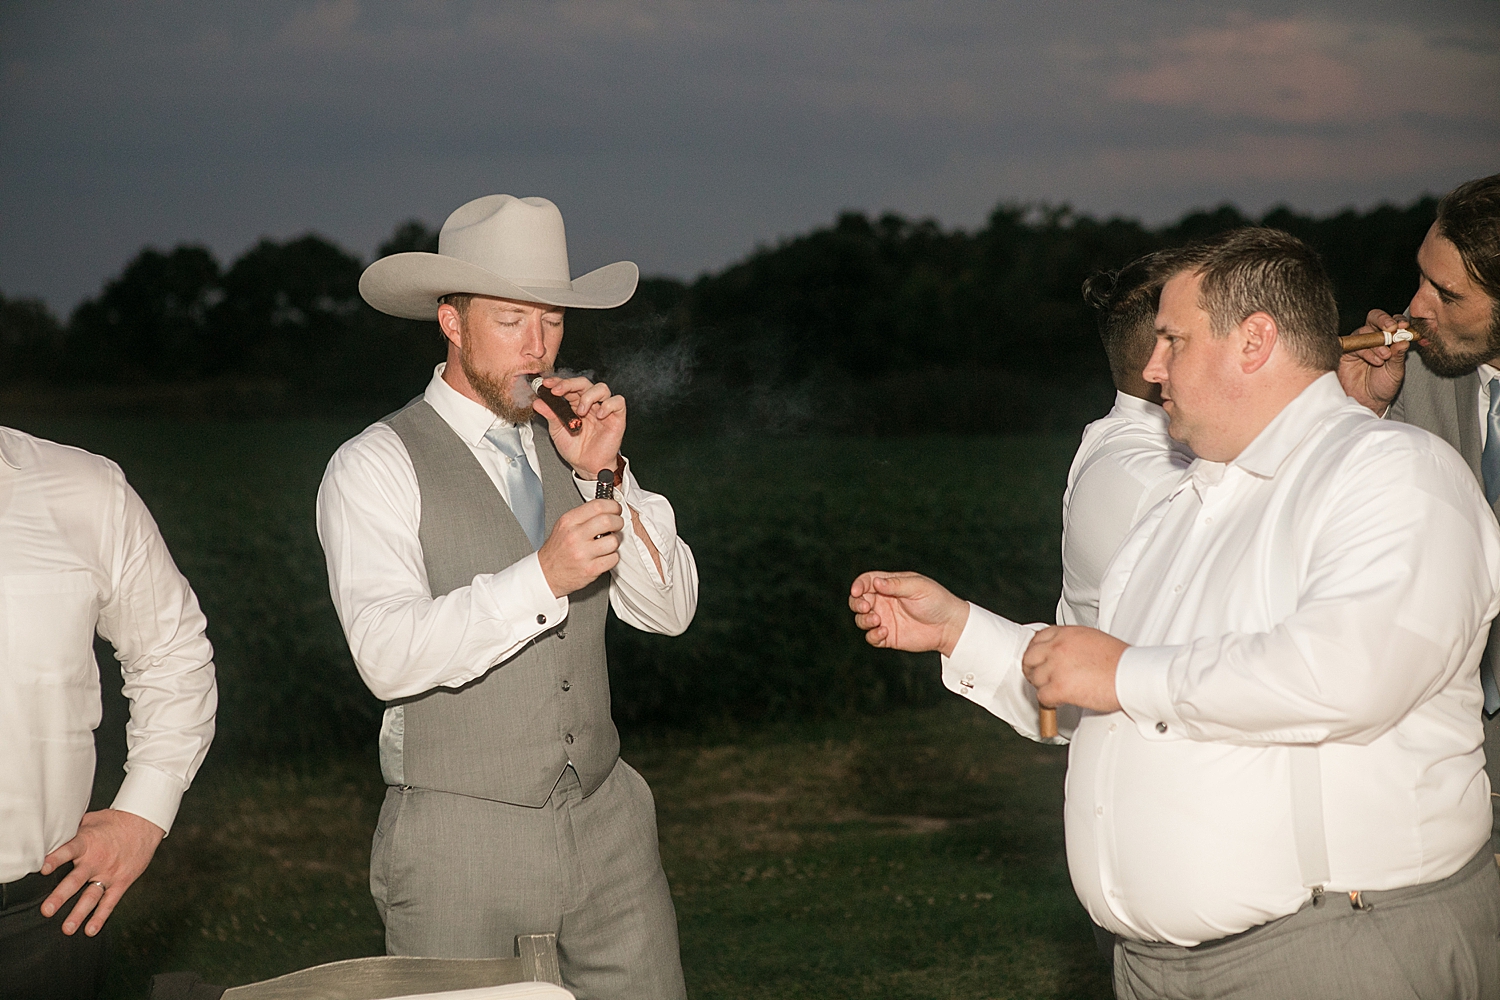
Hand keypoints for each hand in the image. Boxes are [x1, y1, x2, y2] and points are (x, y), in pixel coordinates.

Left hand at [40, 809, 164, 936]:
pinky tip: (91, 929)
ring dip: (79, 913)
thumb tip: (48, 834)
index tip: (43, 868)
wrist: (144, 823)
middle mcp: (97, 860)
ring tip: (67, 928)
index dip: (56, 859)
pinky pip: (110, 901)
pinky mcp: (121, 881)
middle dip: (61, 896)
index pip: (69, 850)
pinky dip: (101, 916)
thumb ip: (71, 831)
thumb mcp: (91, 820)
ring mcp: (109, 873)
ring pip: (92, 896)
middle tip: (47, 910)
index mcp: (87, 842)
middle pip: (76, 880)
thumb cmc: (114, 821)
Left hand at [535, 375, 624, 478]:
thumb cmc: (575, 449)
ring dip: (588, 396)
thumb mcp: (557, 431)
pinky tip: (599, 415)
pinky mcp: (617, 418)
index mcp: (575, 404)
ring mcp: (604, 409)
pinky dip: (608, 405)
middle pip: (584, 383)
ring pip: (602, 388)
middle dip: (569, 384)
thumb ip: (549, 414)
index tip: (546, 384)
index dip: (558, 382)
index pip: (569, 386)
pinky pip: (618, 402)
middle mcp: (590, 404)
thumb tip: (538, 402)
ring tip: (581, 411)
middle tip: (558, 391)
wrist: (586, 466)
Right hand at [537, 498, 623, 596]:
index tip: (616, 509)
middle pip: (608, 521)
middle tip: (617, 525)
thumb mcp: (563, 526)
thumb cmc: (557, 550)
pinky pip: (613, 558)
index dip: (612, 506)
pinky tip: (605, 555)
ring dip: (616, 541)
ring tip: (609, 542)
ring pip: (614, 541)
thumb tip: (606, 507)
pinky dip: (613, 557)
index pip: (597, 506)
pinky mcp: (590, 569)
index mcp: (568, 521)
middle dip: (618, 522)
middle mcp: (575, 536)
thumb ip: (583, 515)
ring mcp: (582, 554)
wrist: (547, 573)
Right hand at [849, 571, 968, 656]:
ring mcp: (885, 619)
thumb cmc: (936, 601)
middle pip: (858, 600)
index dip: (858, 585)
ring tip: (877, 620)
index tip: (857, 591)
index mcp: (890, 585)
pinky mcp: (888, 637)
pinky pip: (871, 637)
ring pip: (861, 619)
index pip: (866, 582)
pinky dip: (872, 635)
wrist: (949, 626)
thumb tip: (875, 582)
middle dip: (856, 603)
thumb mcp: (917, 587)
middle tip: (866, 607)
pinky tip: (884, 632)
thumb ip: (896, 584)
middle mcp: (884, 602)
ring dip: (863, 620)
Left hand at [1021, 626, 1125, 712]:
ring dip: (1044, 687)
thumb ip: (1073, 644)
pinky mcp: (1059, 687)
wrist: (1131, 676)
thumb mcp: (1092, 640)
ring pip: (1035, 679)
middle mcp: (1058, 647)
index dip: (1036, 652)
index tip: (1038, 661)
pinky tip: (1062, 701)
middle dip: (1032, 669)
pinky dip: (1050, 702)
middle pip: (1029, 657)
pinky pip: (1042, 697)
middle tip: (1040, 679)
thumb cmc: (1120, 661)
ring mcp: (1056, 666)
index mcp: (1066, 633)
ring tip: (1057, 691)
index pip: (1038, 639)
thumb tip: (1063, 655)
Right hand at [1336, 309, 1409, 415]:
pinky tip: (1375, 361)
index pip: (1391, 322)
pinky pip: (1354, 345)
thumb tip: (1404, 340)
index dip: (1397, 321)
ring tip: (1385, 356)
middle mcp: (1372, 339)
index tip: (1404, 326)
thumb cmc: (1382, 386)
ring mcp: (1358, 345)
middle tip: (1392, 328)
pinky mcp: (1346, 353)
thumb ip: (1398, 355)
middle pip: (1374, 318)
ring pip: (1364, 331)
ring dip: (1377, 342)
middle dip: (1384, 320)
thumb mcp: (1396, 370)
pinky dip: (1366, 351)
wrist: (1368, 403)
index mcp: (1387, 340)